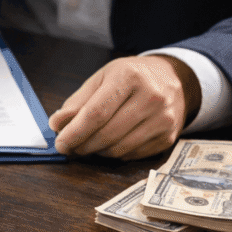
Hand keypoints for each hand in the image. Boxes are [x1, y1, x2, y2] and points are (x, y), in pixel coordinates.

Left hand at [48, 55, 201, 159]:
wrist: (175, 79)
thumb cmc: (131, 78)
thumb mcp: (102, 78)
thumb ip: (77, 102)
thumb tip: (57, 124)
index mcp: (129, 77)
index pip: (96, 113)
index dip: (74, 132)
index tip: (60, 143)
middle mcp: (151, 97)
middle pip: (107, 134)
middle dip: (82, 145)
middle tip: (70, 147)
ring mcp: (163, 119)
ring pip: (118, 149)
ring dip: (97, 151)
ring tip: (88, 143)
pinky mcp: (168, 137)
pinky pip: (132, 155)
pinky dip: (114, 153)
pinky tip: (110, 143)